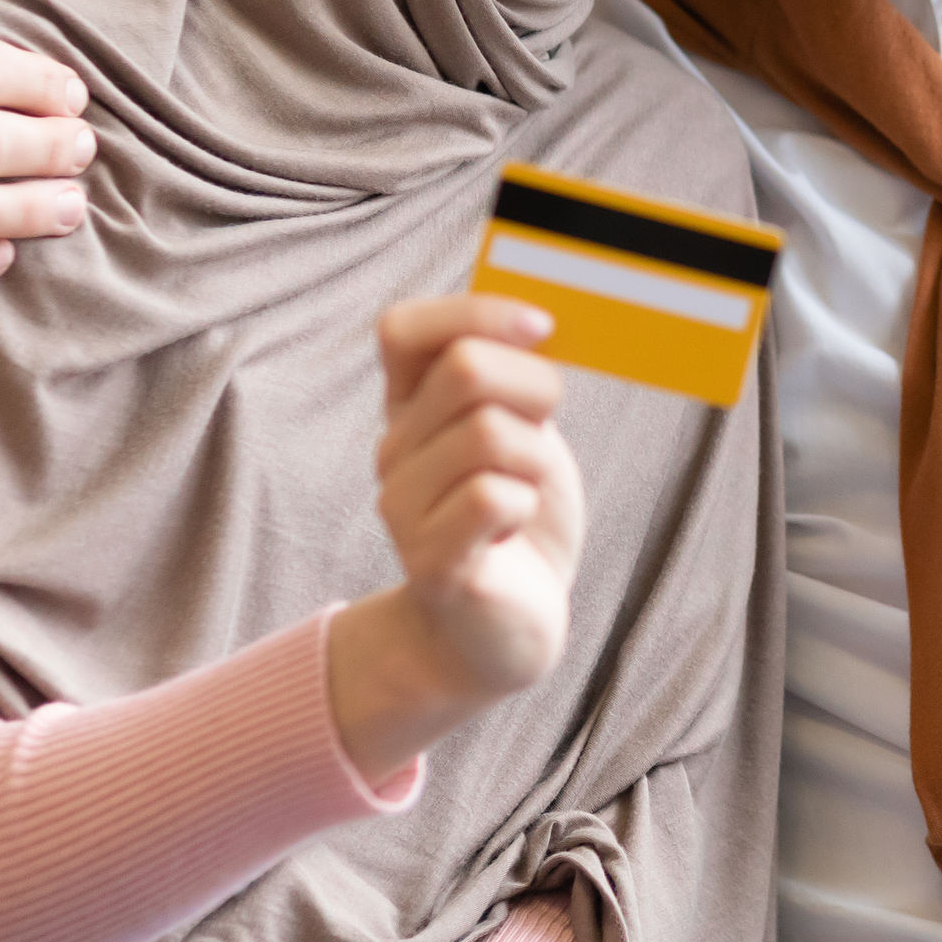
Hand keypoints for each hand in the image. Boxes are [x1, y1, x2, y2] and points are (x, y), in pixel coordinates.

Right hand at [327, 296, 586, 780]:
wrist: (506, 629)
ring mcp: (404, 509)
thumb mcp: (523, 432)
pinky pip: (491, 497)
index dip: (475, 312)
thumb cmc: (520, 521)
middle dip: (535, 388)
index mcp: (410, 410)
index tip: (542, 328)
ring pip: (489, 435)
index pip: (404, 330)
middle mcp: (394, 452)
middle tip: (547, 430)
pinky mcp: (433, 562)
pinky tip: (513, 529)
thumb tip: (540, 316)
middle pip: (465, 371)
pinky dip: (525, 505)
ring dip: (537, 459)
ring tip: (528, 493)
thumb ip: (514, 378)